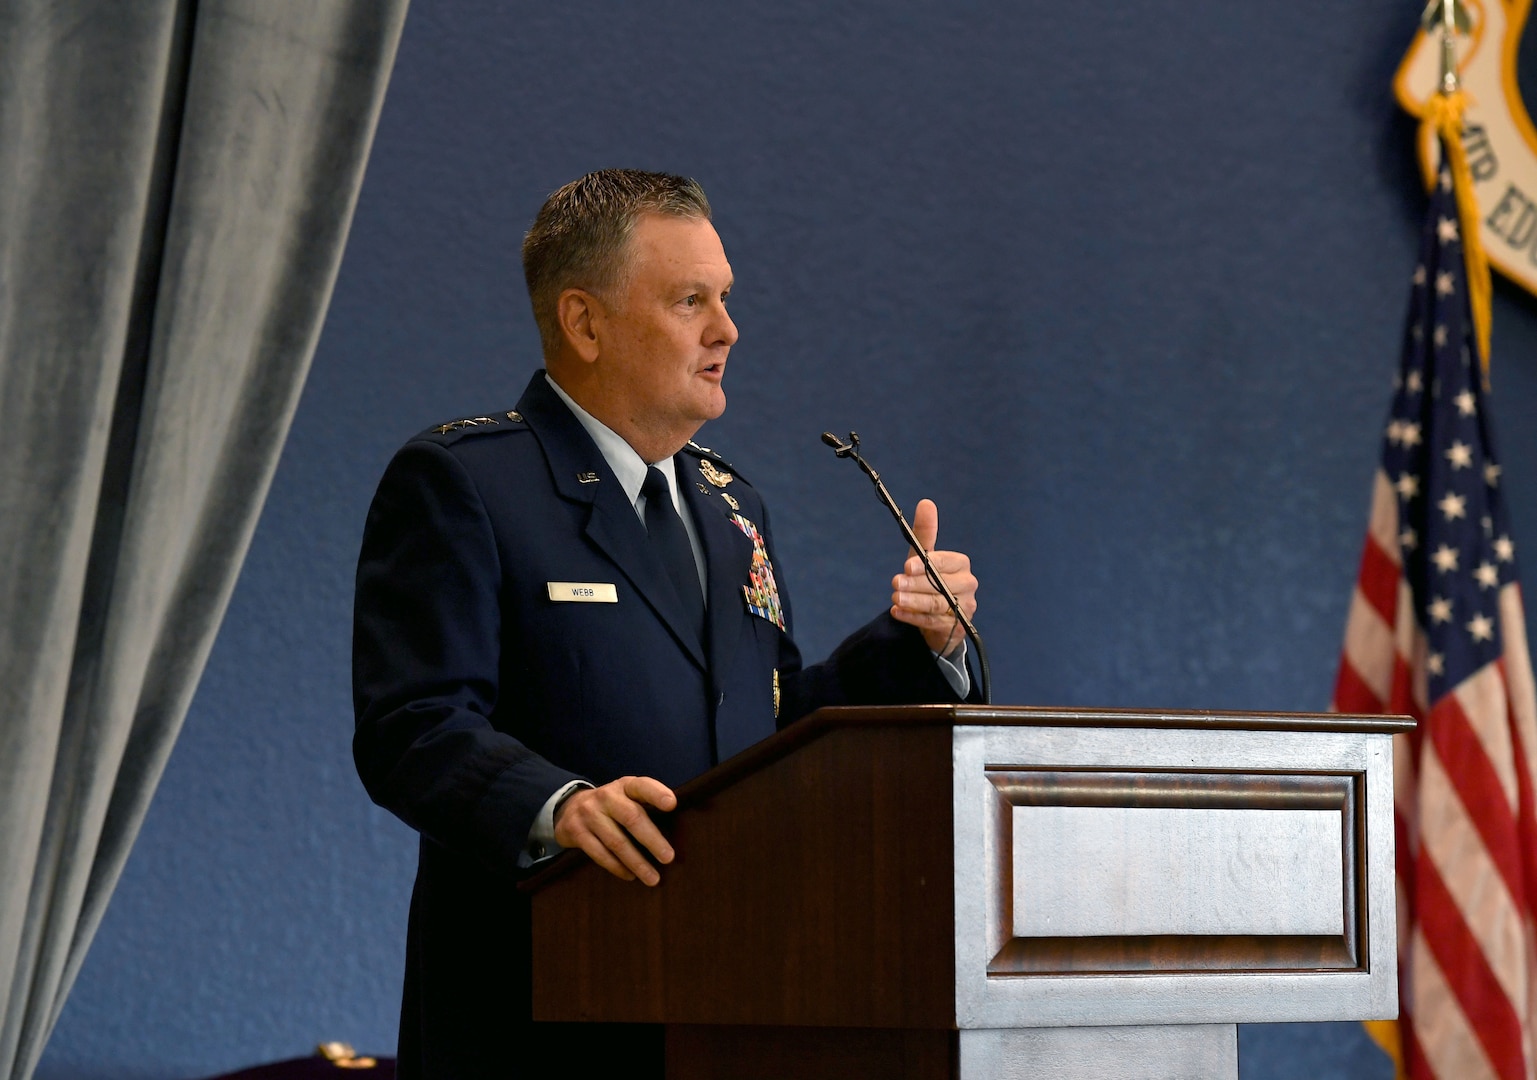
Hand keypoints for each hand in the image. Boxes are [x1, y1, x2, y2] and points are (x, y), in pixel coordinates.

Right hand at [553, 775, 676, 885]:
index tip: (672, 804)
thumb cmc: (612, 805)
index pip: (642, 786)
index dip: (657, 793)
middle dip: (651, 839)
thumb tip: (681, 827)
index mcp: (624, 786)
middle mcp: (606, 797)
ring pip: (615, 841)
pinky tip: (630, 876)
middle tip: (669, 858)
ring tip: (653, 878)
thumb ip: (647, 804)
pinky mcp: (576, 833)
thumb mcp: (627, 796)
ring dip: (636, 862)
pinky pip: (599, 853)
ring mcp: (589, 814)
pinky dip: (617, 867)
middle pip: (631, 817)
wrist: (570, 807)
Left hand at [890, 499, 977, 655]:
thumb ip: (925, 533)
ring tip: (895, 598)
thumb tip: (926, 503)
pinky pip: (934, 622)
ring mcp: (965, 607)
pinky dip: (913, 617)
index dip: (927, 564)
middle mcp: (968, 585)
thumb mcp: (924, 557)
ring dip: (913, 602)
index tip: (907, 565)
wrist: (938, 618)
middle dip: (916, 584)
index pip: (946, 562)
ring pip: (938, 604)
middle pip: (941, 585)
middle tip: (894, 583)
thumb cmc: (930, 580)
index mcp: (961, 565)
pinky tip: (897, 612)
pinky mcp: (957, 627)